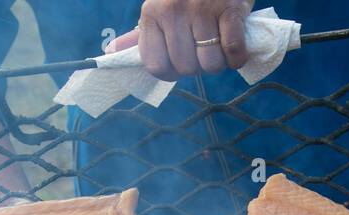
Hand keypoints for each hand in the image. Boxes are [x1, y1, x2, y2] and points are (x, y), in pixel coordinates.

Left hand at [111, 0, 253, 79]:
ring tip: (219, 47)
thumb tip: (111, 52)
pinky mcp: (230, 8)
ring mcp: (202, 9)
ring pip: (210, 64)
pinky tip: (235, 50)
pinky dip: (237, 57)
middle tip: (204, 51)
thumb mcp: (159, 12)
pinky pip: (232, 50)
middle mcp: (173, 10)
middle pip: (185, 68)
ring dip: (219, 63)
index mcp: (151, 14)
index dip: (172, 72)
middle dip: (198, 67)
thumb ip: (139, 36)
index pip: (156, 66)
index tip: (181, 60)